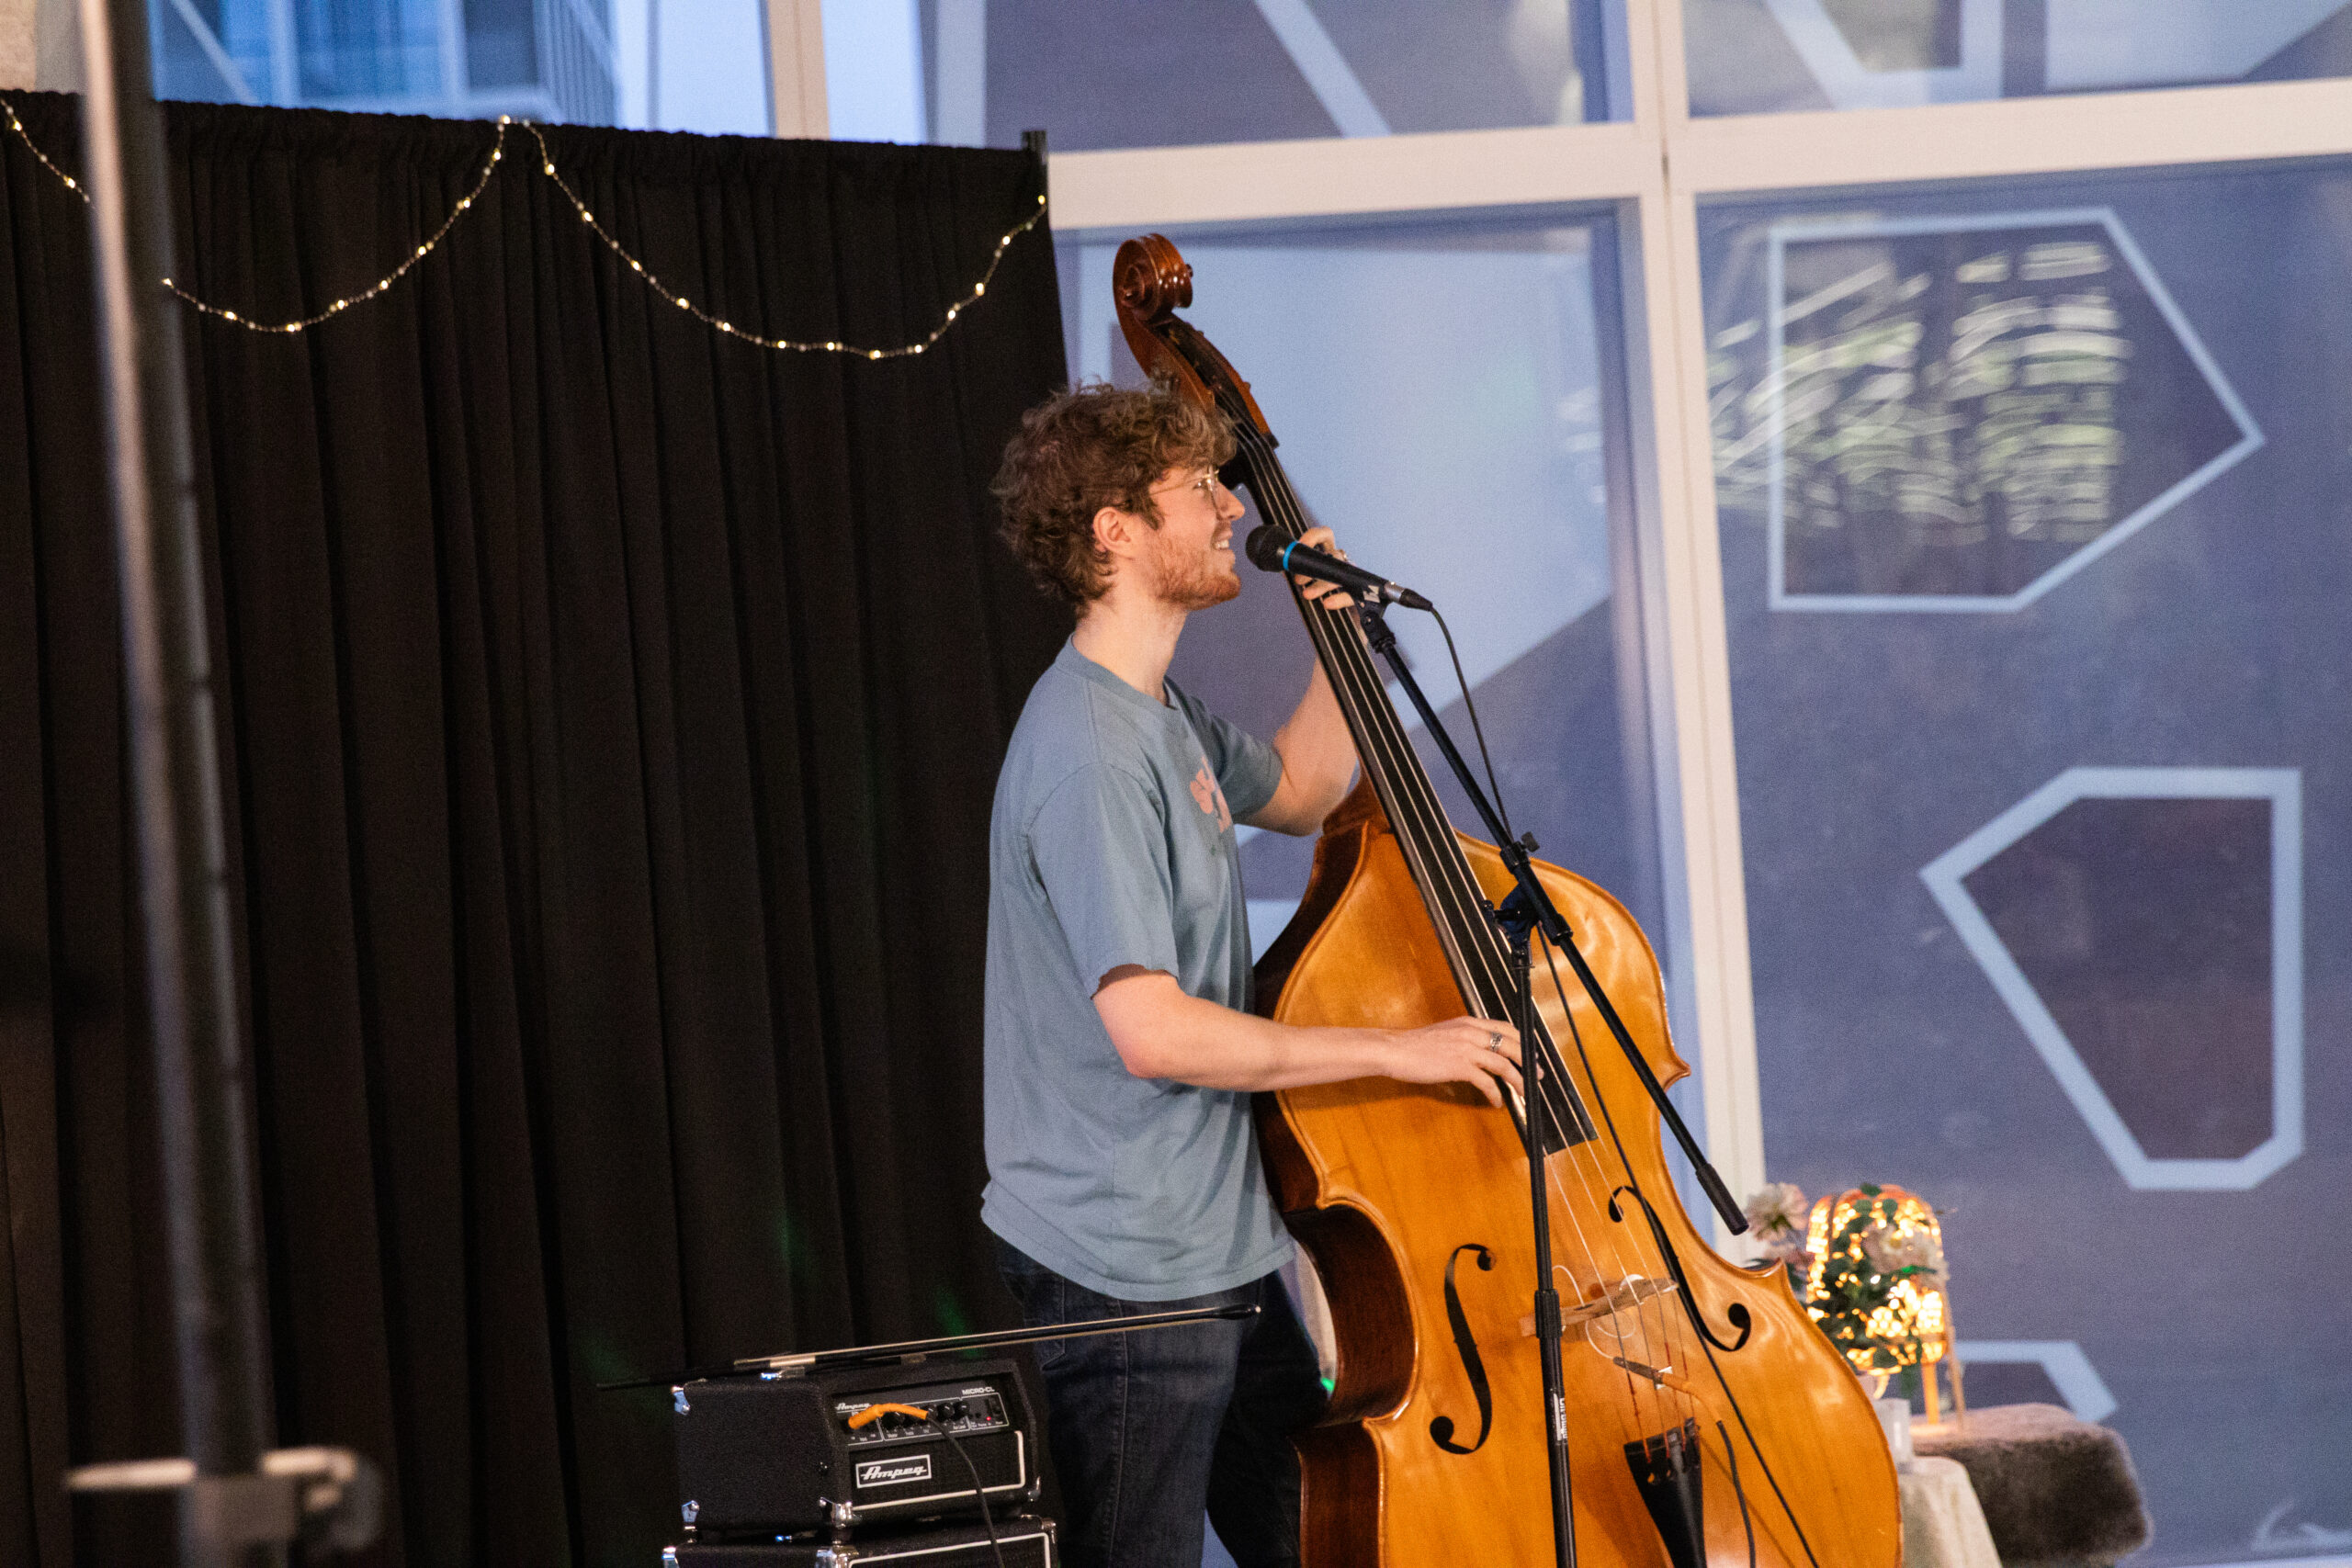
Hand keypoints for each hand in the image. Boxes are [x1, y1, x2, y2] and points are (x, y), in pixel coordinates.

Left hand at [1290, 525, 1354, 607]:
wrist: (1338, 608)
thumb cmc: (1315, 586)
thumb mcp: (1305, 573)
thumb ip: (1298, 568)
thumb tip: (1281, 567)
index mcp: (1328, 550)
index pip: (1326, 534)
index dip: (1314, 536)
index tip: (1300, 545)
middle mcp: (1339, 560)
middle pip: (1332, 556)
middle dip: (1313, 567)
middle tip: (1299, 579)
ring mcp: (1348, 576)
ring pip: (1339, 575)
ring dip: (1322, 584)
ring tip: (1307, 594)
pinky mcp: (1356, 594)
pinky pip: (1351, 594)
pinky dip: (1340, 598)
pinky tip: (1328, 603)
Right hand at [1383, 1016, 1523, 1107]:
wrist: (1395, 1050)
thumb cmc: (1415, 1044)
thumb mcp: (1445, 1033)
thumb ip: (1464, 1037)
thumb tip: (1479, 1051)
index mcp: (1469, 1023)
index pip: (1506, 1028)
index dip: (1522, 1041)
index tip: (1529, 1053)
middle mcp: (1471, 1032)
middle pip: (1511, 1045)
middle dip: (1527, 1061)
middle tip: (1537, 1075)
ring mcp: (1466, 1049)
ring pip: (1503, 1065)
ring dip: (1518, 1080)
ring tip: (1524, 1091)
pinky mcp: (1459, 1066)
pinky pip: (1486, 1082)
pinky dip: (1495, 1093)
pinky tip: (1497, 1101)